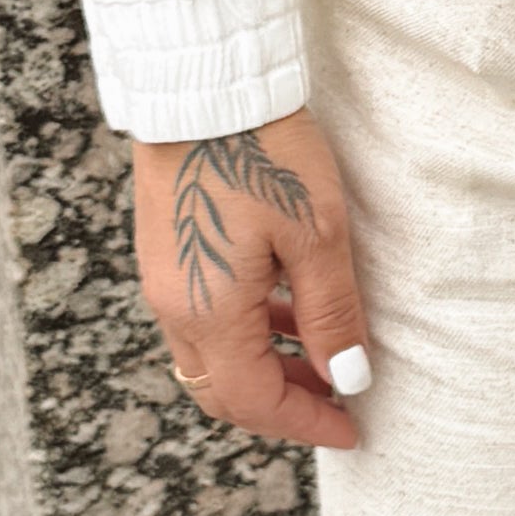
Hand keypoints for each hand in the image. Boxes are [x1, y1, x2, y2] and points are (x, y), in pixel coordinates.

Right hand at [131, 114, 371, 449]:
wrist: (200, 86)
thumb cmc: (262, 152)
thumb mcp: (316, 234)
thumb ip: (331, 312)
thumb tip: (348, 378)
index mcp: (208, 312)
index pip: (252, 400)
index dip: (304, 423)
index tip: (351, 429)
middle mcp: (174, 306)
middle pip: (223, 389)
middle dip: (282, 404)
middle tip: (338, 400)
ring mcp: (163, 279)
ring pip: (213, 355)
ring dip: (266, 367)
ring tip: (324, 355)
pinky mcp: (165, 252)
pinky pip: (204, 318)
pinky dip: (247, 332)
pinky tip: (287, 308)